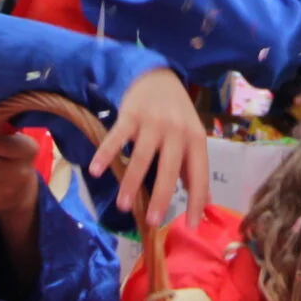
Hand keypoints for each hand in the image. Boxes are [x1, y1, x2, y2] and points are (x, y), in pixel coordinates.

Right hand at [92, 68, 210, 227]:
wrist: (157, 76)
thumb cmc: (177, 114)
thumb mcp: (191, 136)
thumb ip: (193, 168)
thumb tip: (204, 202)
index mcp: (196, 139)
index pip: (199, 173)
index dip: (197, 199)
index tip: (193, 224)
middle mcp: (176, 131)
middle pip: (169, 168)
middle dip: (161, 196)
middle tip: (153, 221)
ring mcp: (152, 122)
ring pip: (142, 157)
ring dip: (131, 183)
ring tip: (124, 206)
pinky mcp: (130, 114)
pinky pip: (117, 137)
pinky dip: (106, 154)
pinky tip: (96, 170)